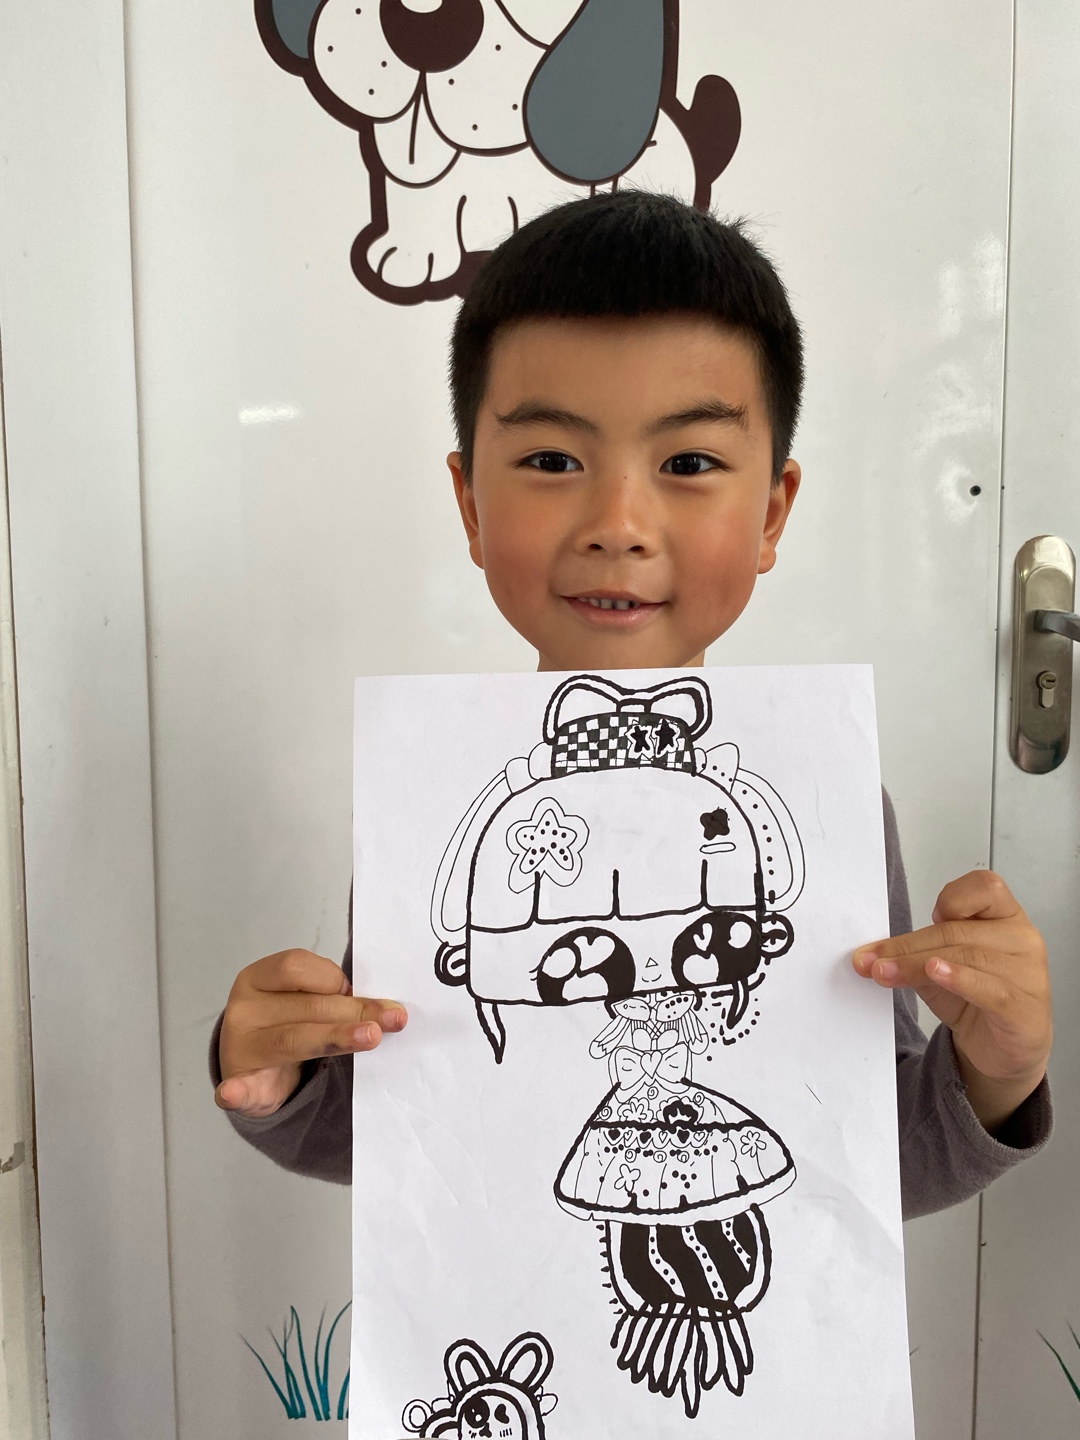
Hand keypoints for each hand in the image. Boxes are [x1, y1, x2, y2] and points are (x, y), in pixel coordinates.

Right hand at [215, 949, 406, 1118]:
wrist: (252, 1068)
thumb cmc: (287, 1024)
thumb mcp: (302, 1002)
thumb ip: (332, 997)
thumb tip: (388, 1007)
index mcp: (259, 977)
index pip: (296, 967)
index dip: (333, 979)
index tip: (356, 992)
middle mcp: (244, 1008)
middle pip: (306, 1006)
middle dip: (355, 1011)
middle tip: (393, 1019)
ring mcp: (240, 1047)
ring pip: (293, 1040)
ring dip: (337, 1037)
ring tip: (370, 1036)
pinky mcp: (240, 1085)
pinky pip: (239, 1089)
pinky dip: (236, 1092)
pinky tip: (233, 1094)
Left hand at [852, 870, 1051, 1131]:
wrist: (999, 1049)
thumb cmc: (974, 997)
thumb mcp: (939, 968)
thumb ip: (913, 953)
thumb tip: (866, 955)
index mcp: (1007, 917)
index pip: (985, 887)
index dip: (953, 897)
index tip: (928, 917)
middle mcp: (1023, 940)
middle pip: (958, 931)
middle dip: (907, 946)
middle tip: (870, 959)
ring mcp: (1029, 974)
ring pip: (965, 958)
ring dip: (915, 965)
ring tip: (884, 972)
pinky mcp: (1024, 1009)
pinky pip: (989, 988)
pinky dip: (959, 978)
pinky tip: (936, 973)